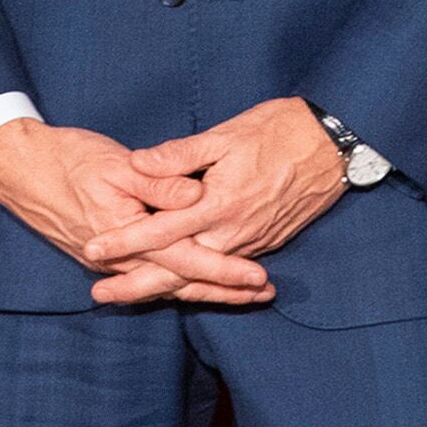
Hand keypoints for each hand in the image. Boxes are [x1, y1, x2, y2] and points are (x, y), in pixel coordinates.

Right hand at [0, 119, 266, 306]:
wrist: (22, 171)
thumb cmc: (70, 160)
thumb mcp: (117, 164)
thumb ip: (160, 181)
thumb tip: (197, 195)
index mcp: (128, 236)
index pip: (186, 261)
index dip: (224, 270)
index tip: (258, 277)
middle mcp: (121, 259)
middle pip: (181, 282)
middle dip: (224, 290)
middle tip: (264, 293)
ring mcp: (113, 262)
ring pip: (167, 284)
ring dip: (206, 289)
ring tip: (243, 294)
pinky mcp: (108, 257)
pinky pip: (150, 278)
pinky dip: (179, 283)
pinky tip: (198, 285)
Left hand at [100, 98, 352, 273]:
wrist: (333, 146)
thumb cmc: (279, 131)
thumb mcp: (226, 134)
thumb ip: (180, 155)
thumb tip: (139, 162)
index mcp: (219, 204)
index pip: (162, 230)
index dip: (124, 240)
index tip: (92, 248)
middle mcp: (234, 233)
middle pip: (178, 270)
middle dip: (137, 285)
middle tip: (99, 296)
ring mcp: (251, 243)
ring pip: (201, 276)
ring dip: (166, 288)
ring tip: (129, 294)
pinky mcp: (264, 243)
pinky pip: (224, 271)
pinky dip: (199, 283)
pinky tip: (180, 285)